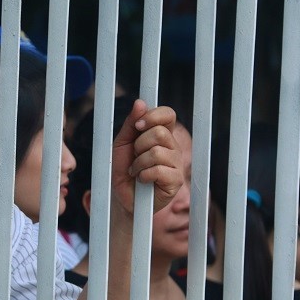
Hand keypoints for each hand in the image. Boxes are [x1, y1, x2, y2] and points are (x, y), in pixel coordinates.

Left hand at [111, 99, 182, 214]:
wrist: (122, 196)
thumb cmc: (124, 168)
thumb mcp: (122, 143)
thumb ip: (130, 123)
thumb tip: (140, 102)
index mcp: (163, 134)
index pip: (168, 114)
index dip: (154, 115)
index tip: (138, 126)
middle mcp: (173, 147)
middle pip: (160, 133)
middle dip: (139, 145)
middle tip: (135, 156)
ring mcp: (176, 164)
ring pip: (157, 152)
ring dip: (138, 163)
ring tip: (136, 170)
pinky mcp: (175, 181)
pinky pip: (158, 170)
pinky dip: (143, 175)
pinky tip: (142, 180)